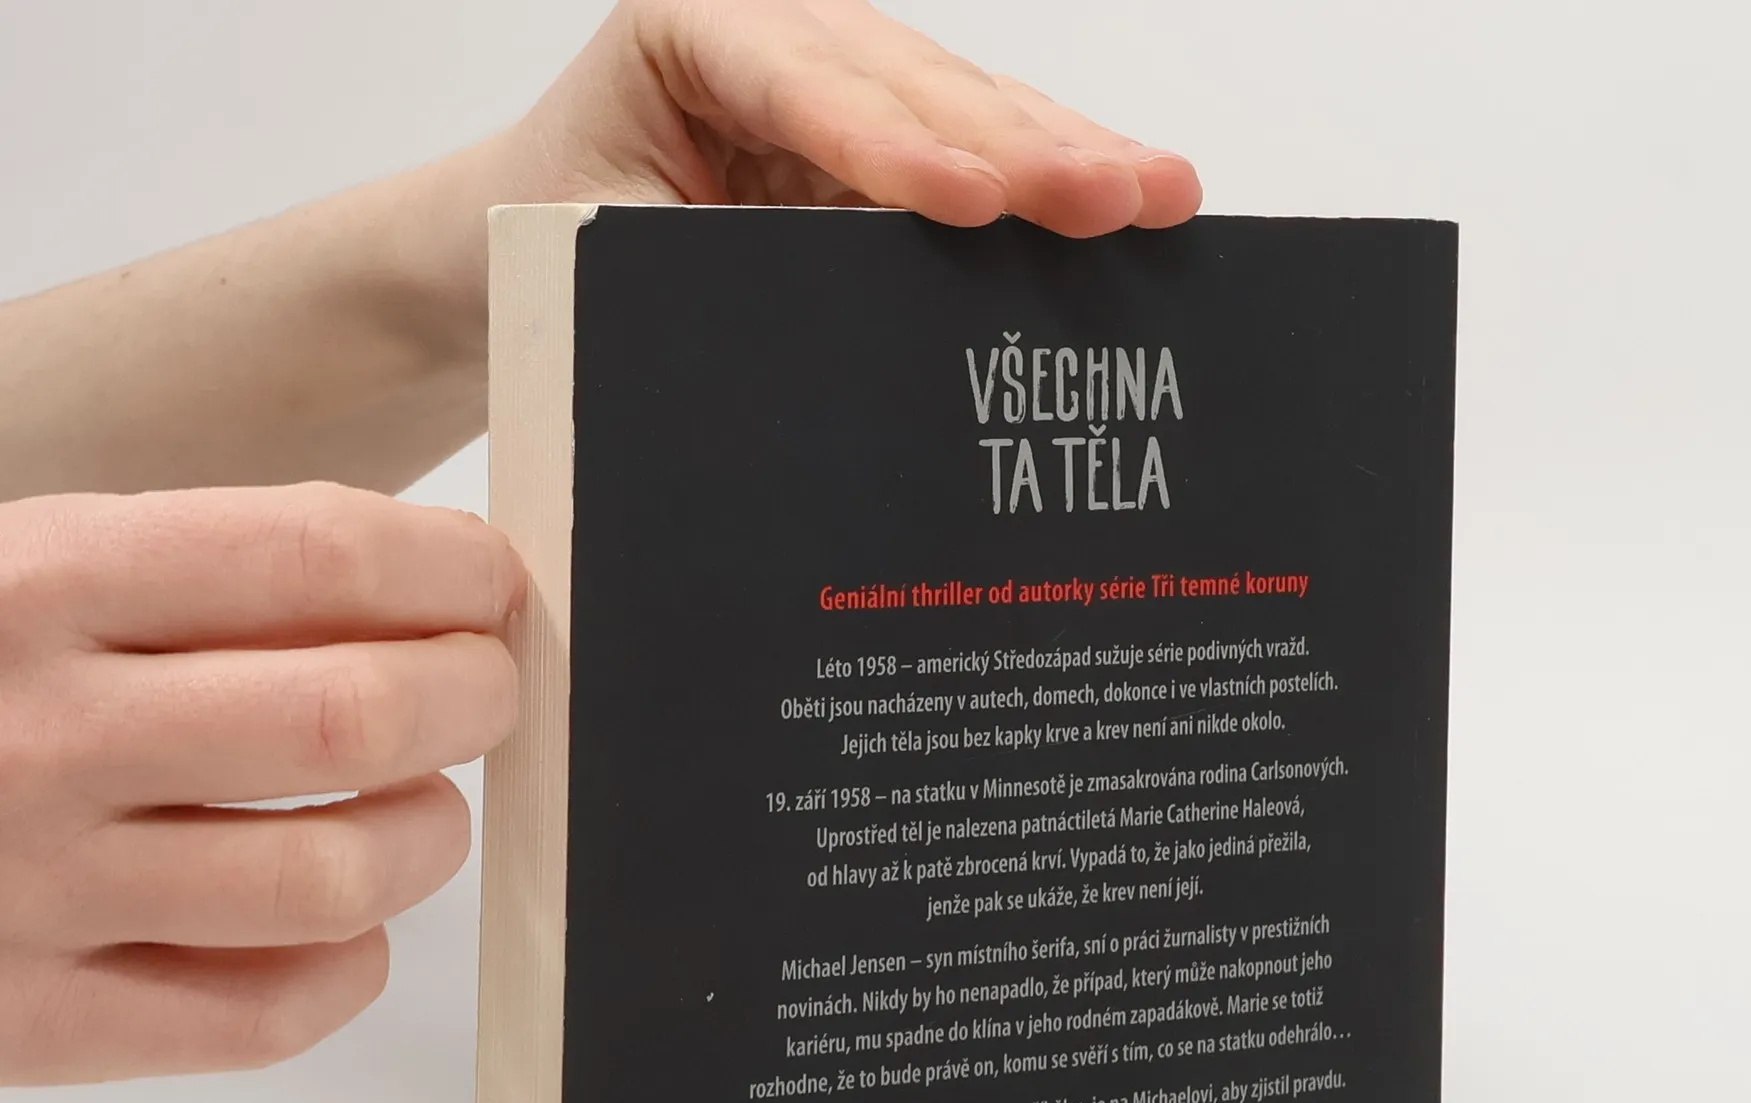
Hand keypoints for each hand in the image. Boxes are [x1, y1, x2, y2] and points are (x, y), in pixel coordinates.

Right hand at [0, 485, 522, 1084]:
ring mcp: (33, 889)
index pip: (315, 557)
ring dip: (426, 839)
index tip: (490, 586)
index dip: (450, 572)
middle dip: (470, 700)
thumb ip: (178, 575)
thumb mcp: (9, 571)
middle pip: (350, 720)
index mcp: (28, 583)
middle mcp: (36, 735)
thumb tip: (407, 591)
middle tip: (487, 693)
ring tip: (424, 810)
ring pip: (332, 880)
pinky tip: (341, 929)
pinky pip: (260, 1016)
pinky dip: (345, 971)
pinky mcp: (31, 1020)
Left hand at [492, 0, 1202, 237]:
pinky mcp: (887, 130)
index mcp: (687, 34)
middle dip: (1018, 146)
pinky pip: (981, 143)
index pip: (802, 88)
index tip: (967, 200)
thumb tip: (818, 362)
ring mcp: (845, 73)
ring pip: (969, 102)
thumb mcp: (611, 259)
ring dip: (1068, 153)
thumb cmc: (560, 241)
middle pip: (914, 82)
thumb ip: (704, 278)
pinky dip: (1056, 171)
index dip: (890, 145)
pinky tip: (1135, 188)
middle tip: (1110, 198)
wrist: (533, 230)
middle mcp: (780, 29)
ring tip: (1159, 194)